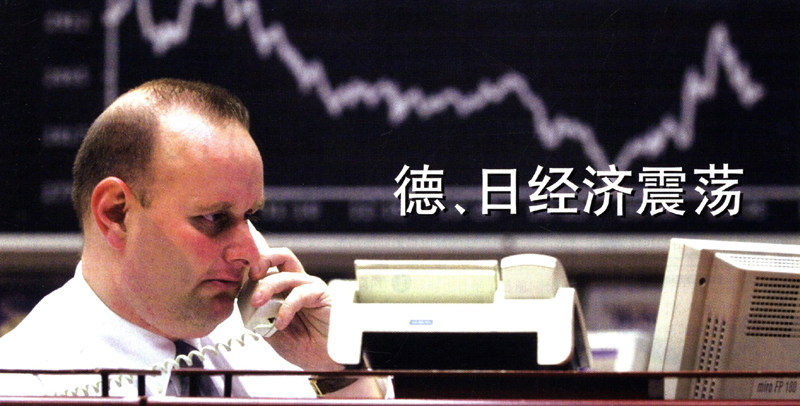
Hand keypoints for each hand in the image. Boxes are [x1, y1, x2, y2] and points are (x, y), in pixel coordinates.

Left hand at [247, 247, 342, 370]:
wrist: (324, 361)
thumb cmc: (302, 345)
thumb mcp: (272, 333)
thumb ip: (259, 317)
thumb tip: (242, 305)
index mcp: (285, 289)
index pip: (268, 268)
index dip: (252, 270)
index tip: (237, 283)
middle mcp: (298, 283)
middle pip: (280, 257)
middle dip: (261, 261)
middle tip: (249, 277)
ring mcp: (310, 287)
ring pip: (286, 275)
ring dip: (267, 287)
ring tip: (256, 303)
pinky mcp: (322, 295)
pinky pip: (300, 294)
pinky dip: (286, 308)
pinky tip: (281, 323)